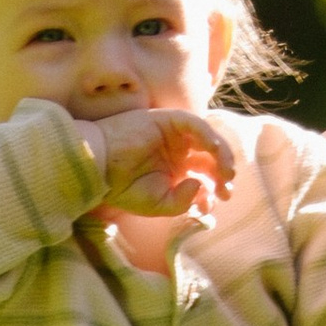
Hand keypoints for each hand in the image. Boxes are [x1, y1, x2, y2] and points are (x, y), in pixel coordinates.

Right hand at [83, 104, 239, 219]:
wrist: (98, 168)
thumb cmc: (123, 188)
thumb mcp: (158, 204)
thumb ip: (183, 201)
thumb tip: (200, 186)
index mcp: (176, 171)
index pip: (205, 175)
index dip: (217, 187)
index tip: (221, 200)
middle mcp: (178, 151)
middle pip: (211, 157)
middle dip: (223, 172)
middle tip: (227, 188)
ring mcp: (174, 135)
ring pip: (208, 139)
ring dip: (222, 154)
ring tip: (225, 172)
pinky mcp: (167, 120)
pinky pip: (194, 124)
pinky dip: (207, 135)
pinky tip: (213, 150)